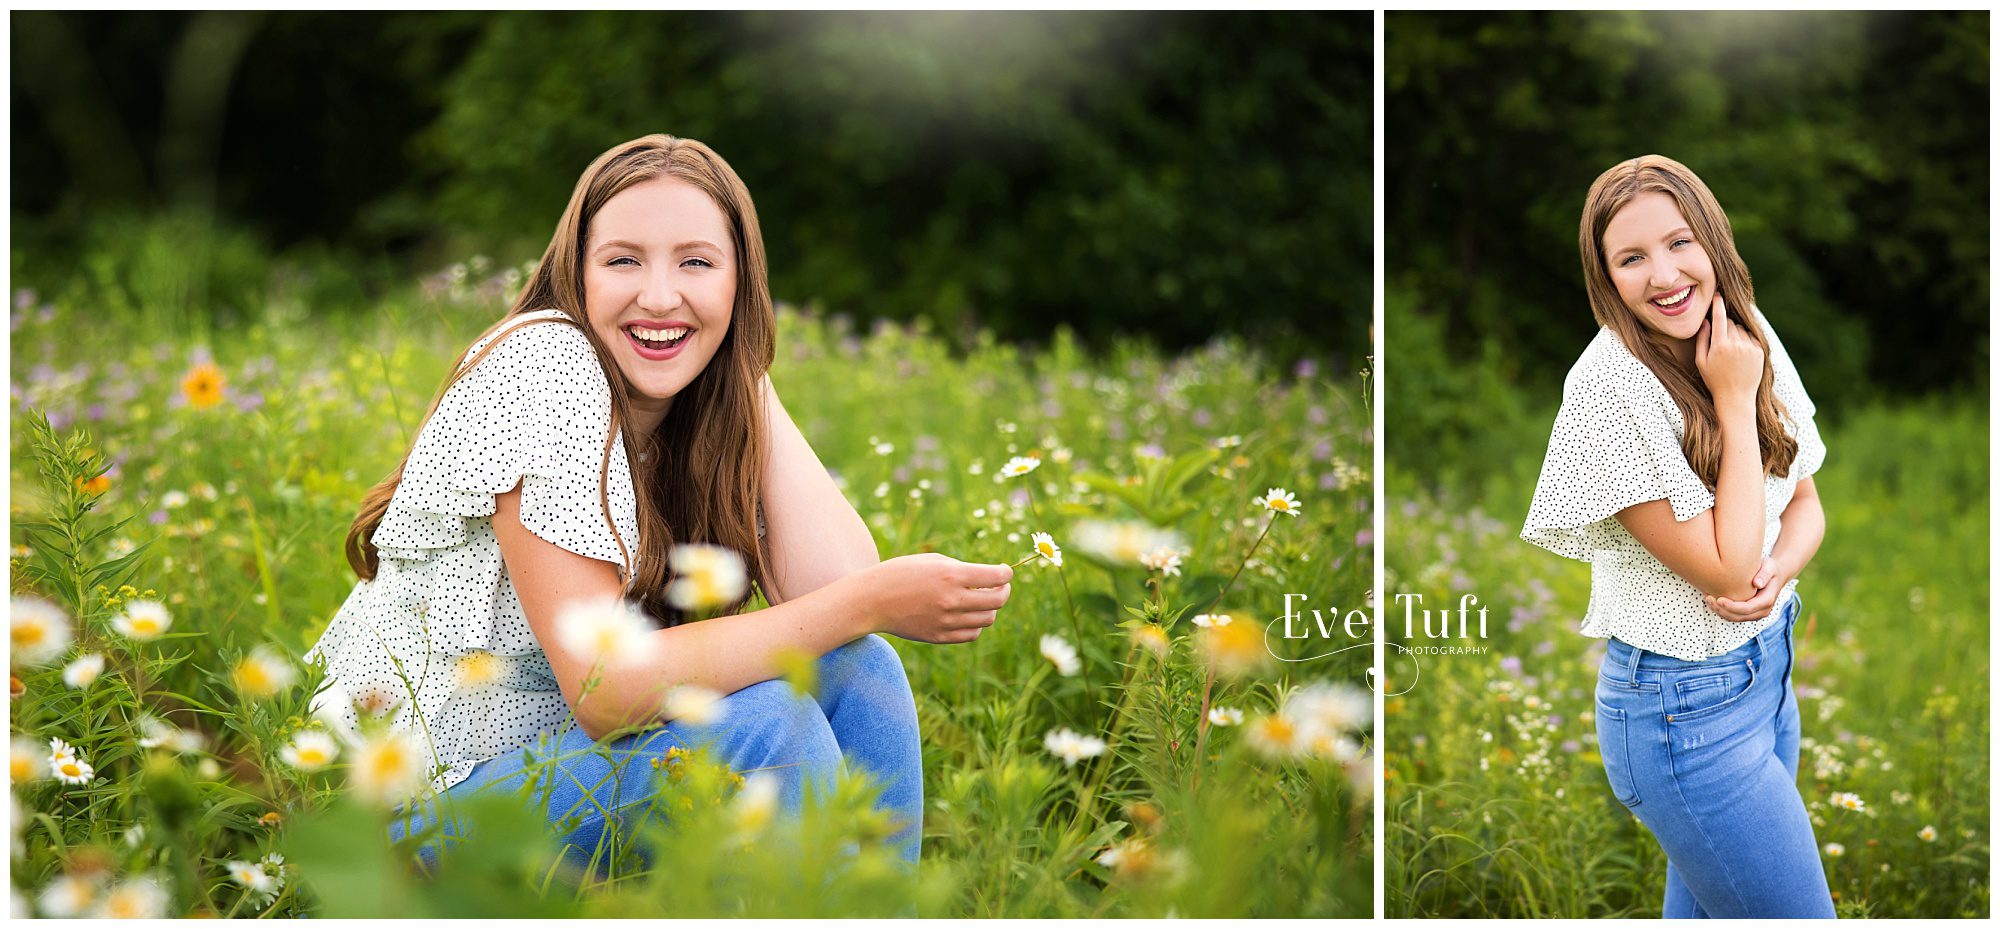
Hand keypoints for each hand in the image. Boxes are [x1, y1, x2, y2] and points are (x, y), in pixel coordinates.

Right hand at [856, 553, 1011, 644]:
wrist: (872, 600)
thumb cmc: (901, 573)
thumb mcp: (932, 561)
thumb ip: (962, 569)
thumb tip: (988, 578)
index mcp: (951, 575)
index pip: (996, 577)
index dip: (1006, 573)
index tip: (1005, 571)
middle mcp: (952, 600)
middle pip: (997, 601)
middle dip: (1004, 591)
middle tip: (1000, 586)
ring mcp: (946, 621)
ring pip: (987, 619)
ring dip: (990, 608)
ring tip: (981, 600)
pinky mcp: (940, 636)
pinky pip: (971, 634)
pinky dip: (976, 624)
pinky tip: (968, 615)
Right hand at [1693, 293, 1764, 403]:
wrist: (1736, 397)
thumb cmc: (1714, 380)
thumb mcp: (1701, 361)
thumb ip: (1702, 339)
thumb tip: (1705, 321)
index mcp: (1719, 345)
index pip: (1719, 317)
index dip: (1718, 305)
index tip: (1718, 296)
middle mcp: (1736, 344)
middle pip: (1730, 323)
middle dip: (1724, 327)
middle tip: (1721, 343)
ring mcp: (1749, 347)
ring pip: (1741, 330)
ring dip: (1736, 334)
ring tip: (1731, 353)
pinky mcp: (1760, 351)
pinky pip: (1751, 337)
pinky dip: (1745, 341)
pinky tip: (1741, 355)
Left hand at [1703, 555, 1790, 622]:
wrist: (1775, 575)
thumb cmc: (1771, 569)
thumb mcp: (1770, 567)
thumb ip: (1764, 574)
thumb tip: (1756, 583)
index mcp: (1767, 601)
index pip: (1747, 608)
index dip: (1731, 606)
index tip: (1718, 599)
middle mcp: (1762, 611)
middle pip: (1738, 616)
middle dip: (1721, 609)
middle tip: (1708, 597)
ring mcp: (1755, 614)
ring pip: (1734, 618)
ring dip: (1719, 611)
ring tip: (1707, 598)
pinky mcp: (1748, 613)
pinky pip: (1733, 616)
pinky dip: (1721, 610)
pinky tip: (1711, 600)